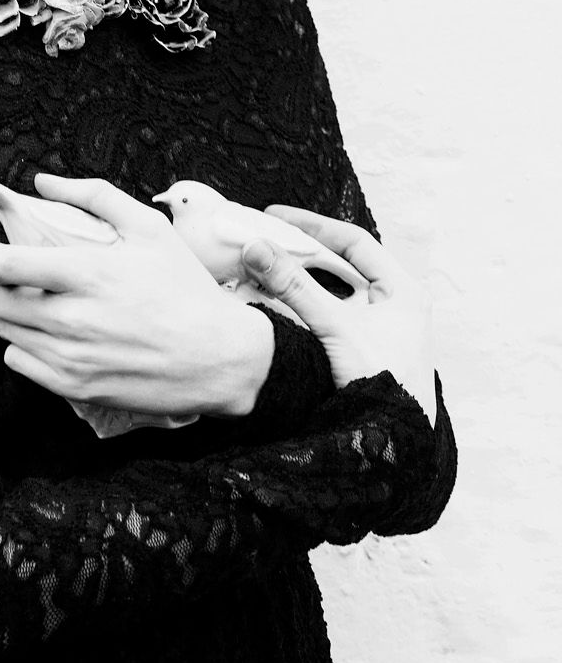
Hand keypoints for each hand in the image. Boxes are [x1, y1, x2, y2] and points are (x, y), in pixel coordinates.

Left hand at [0, 173, 274, 417]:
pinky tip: (58, 333)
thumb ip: (93, 195)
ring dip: (14, 312)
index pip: (0, 266)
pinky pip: (17, 361)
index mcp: (88, 273)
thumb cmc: (185, 287)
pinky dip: (27, 344)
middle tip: (18, 275)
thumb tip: (42, 182)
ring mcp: (71, 358)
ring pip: (1, 328)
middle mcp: (72, 318)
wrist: (219, 358)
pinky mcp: (74, 387)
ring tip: (48, 302)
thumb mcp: (149, 228)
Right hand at [241, 206, 436, 425]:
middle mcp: (395, 305)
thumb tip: (258, 248)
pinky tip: (279, 302)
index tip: (276, 217)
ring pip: (335, 290)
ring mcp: (380, 329)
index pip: (354, 241)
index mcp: (403, 290)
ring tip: (268, 265)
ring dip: (302, 278)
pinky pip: (331, 314)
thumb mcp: (336, 327)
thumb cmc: (381, 384)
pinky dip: (305, 304)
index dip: (314, 226)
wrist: (392, 445)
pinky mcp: (364, 349)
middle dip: (304, 250)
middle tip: (268, 237)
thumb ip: (295, 286)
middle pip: (343, 264)